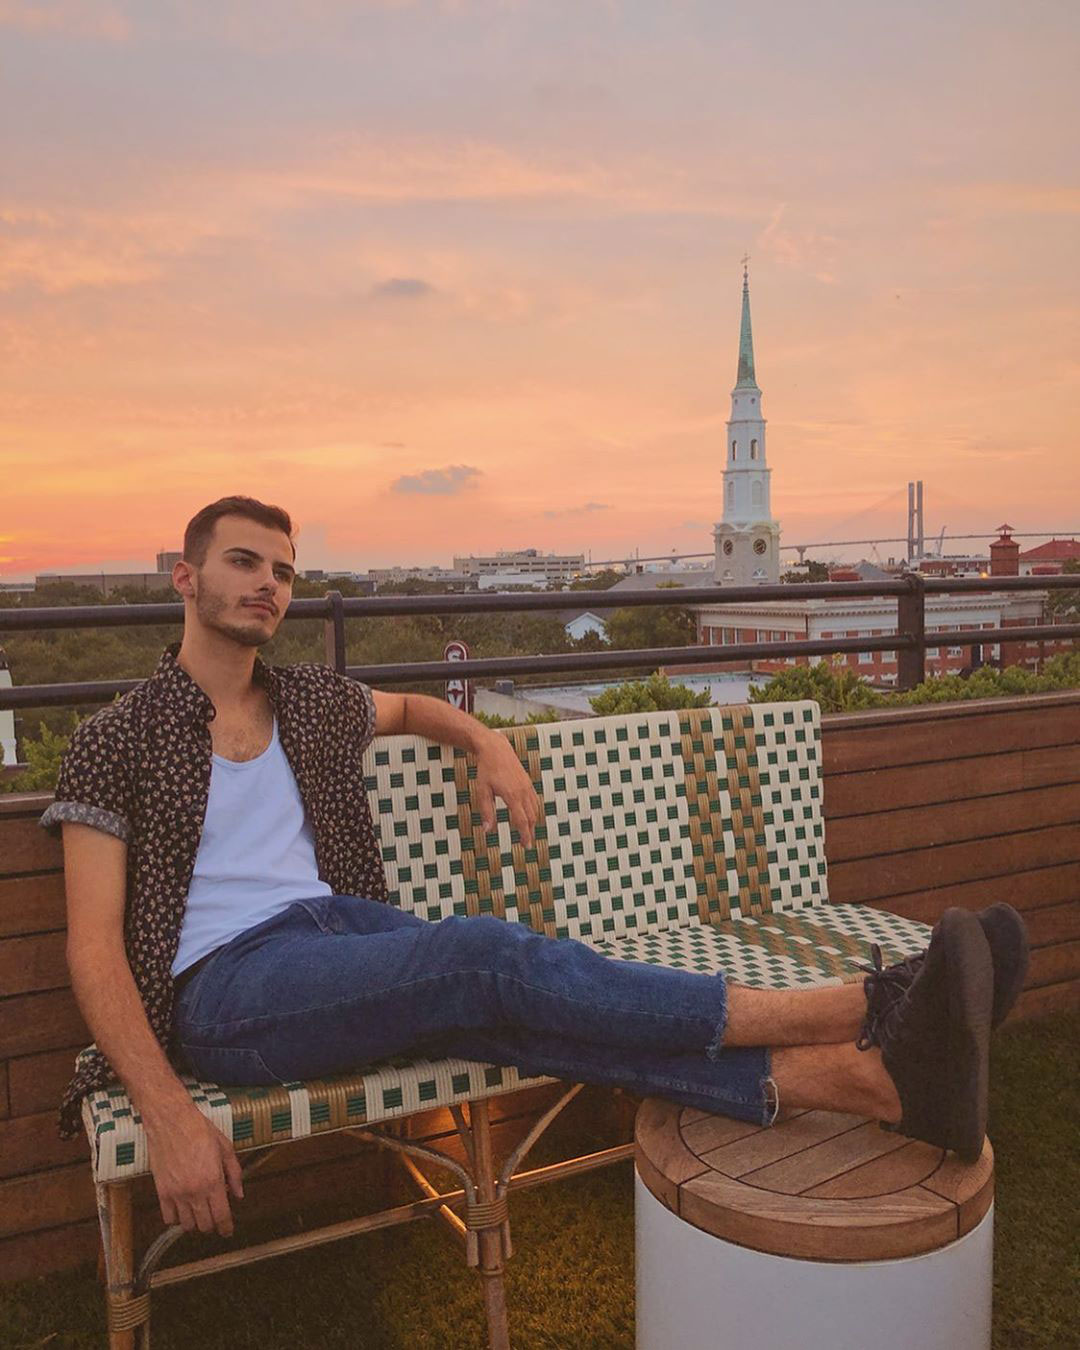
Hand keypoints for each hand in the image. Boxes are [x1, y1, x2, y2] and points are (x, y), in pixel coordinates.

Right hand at [145, 1104, 243, 1237]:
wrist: (171, 1120)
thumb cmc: (199, 1130)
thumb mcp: (225, 1147)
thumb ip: (234, 1173)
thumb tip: (239, 1194)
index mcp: (213, 1180)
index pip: (221, 1216)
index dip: (226, 1228)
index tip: (228, 1231)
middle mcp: (194, 1191)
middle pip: (204, 1225)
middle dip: (212, 1224)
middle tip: (215, 1216)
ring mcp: (176, 1193)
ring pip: (186, 1225)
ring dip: (195, 1222)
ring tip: (199, 1210)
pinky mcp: (161, 1191)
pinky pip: (168, 1218)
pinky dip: (176, 1218)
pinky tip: (182, 1209)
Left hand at [474, 733, 540, 846]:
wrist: (496, 749)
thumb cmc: (486, 770)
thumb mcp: (482, 791)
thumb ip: (487, 811)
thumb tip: (487, 831)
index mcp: (512, 795)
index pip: (522, 820)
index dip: (525, 835)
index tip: (526, 846)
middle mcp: (523, 791)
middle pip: (531, 817)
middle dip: (530, 832)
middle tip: (527, 844)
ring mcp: (527, 786)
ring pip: (534, 809)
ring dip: (532, 823)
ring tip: (528, 832)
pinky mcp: (528, 782)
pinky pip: (534, 801)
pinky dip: (533, 811)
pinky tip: (529, 816)